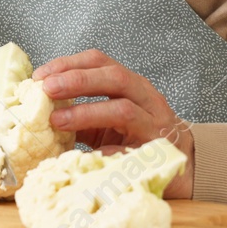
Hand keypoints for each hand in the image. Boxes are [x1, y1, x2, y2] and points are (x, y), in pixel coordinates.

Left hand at [33, 49, 195, 198]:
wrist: (186, 166)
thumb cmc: (140, 138)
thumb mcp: (109, 120)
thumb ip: (82, 113)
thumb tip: (40, 110)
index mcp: (131, 84)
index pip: (100, 62)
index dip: (69, 64)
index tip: (41, 75)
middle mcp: (146, 98)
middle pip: (114, 78)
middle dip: (77, 80)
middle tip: (46, 89)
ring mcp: (154, 125)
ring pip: (123, 110)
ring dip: (87, 112)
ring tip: (57, 120)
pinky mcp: (158, 152)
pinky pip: (130, 149)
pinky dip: (107, 151)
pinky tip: (86, 156)